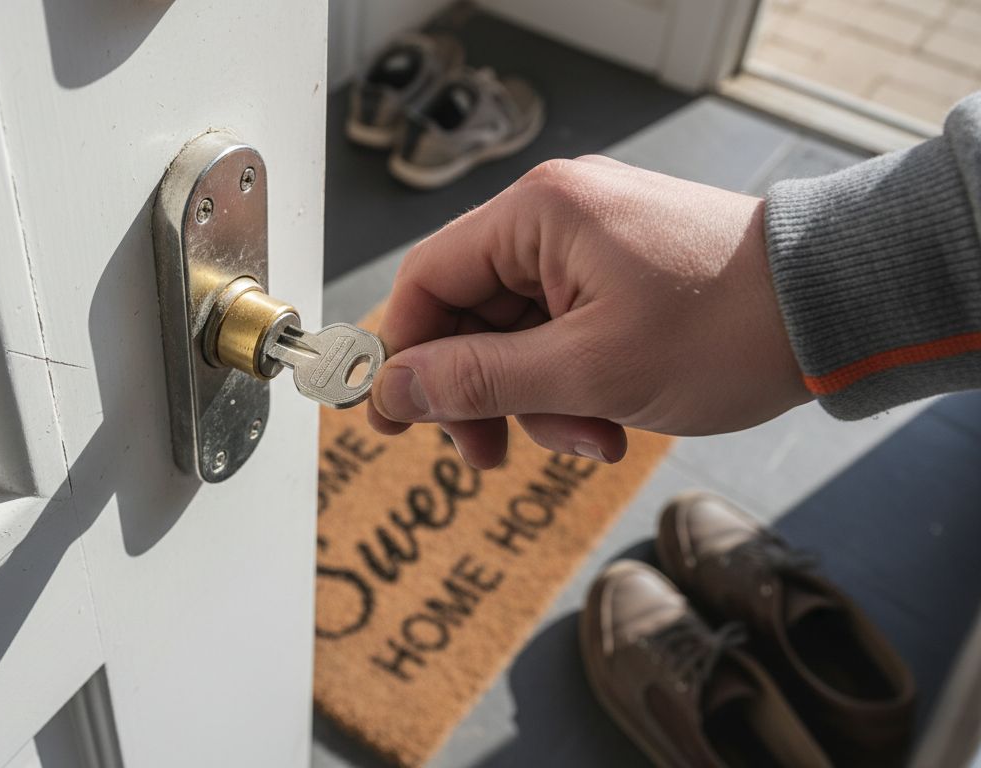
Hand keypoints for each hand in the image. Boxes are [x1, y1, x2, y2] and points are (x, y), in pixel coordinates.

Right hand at [367, 156, 809, 467]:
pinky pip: (564, 335)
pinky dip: (575, 386)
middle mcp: (557, 218)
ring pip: (519, 336)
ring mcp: (591, 246)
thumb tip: (394, 390)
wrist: (837, 309)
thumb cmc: (725, 327)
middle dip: (485, 395)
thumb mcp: (586, 371)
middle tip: (491, 458)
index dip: (401, 355)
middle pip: (470, 315)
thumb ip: (478, 380)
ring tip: (594, 439)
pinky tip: (613, 422)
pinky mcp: (620, 275)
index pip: (427, 280)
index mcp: (538, 215)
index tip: (391, 422)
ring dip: (540, 401)